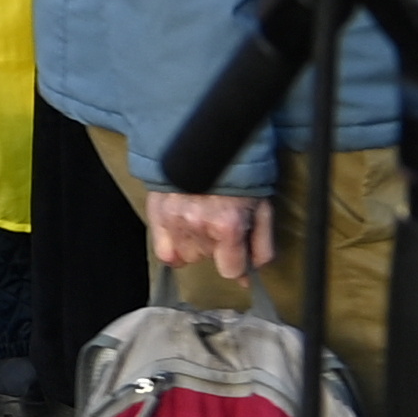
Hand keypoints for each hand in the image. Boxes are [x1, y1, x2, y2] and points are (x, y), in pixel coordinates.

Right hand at [144, 187, 272, 280]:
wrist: (208, 141)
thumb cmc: (239, 175)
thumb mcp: (262, 208)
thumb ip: (261, 245)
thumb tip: (251, 275)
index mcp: (227, 225)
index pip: (230, 270)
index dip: (237, 264)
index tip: (238, 254)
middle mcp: (197, 224)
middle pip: (206, 258)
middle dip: (215, 247)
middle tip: (219, 225)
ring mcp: (173, 217)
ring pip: (184, 255)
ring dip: (194, 244)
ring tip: (200, 222)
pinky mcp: (155, 210)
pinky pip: (162, 251)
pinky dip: (172, 248)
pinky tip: (182, 235)